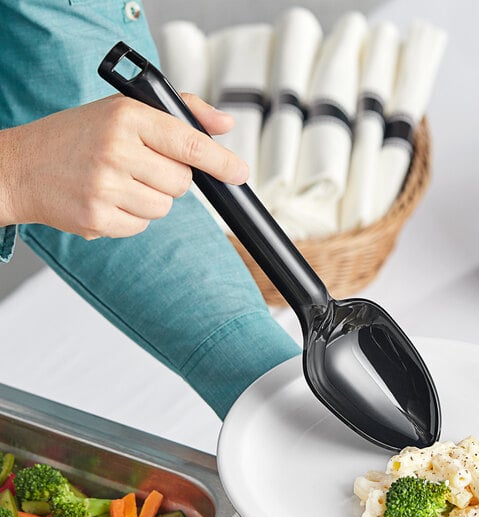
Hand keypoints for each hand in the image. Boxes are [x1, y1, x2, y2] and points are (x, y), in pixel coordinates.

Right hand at [0, 93, 247, 238]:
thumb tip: (225, 126)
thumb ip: (182, 112)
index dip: (220, 161)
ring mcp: (104, 187)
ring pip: (164, 207)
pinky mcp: (97, 219)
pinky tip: (107, 199)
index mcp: (126, 116)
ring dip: (151, 199)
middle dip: (170, 179)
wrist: (21, 167)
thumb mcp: (124, 110)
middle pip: (181, 183)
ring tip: (119, 182)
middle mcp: (116, 150)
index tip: (240, 173)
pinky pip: (141, 227)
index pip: (188, 141)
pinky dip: (132, 217)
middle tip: (140, 166)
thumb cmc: (78, 136)